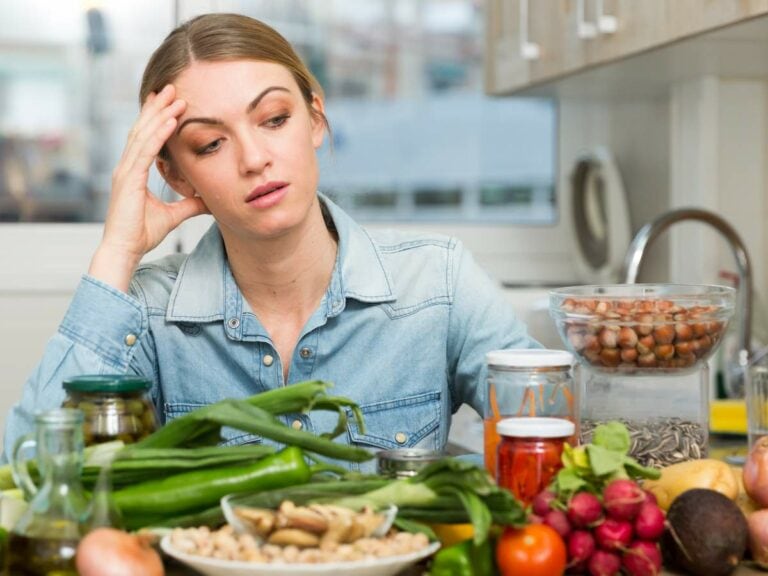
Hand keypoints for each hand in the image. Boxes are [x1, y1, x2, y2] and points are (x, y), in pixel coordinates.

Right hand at [89, 84, 208, 290]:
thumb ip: (189, 205)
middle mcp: (127, 166)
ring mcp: (125, 171)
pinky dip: (158, 134)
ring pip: (144, 134)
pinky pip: (145, 151)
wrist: (124, 250)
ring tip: (175, 96)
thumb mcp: (173, 216)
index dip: (157, 118)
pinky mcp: (129, 179)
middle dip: (158, 107)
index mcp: (133, 172)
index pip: (146, 137)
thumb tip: (208, 200)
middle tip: (172, 87)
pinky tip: (171, 121)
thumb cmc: (141, 234)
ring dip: (160, 114)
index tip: (170, 102)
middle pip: (143, 129)